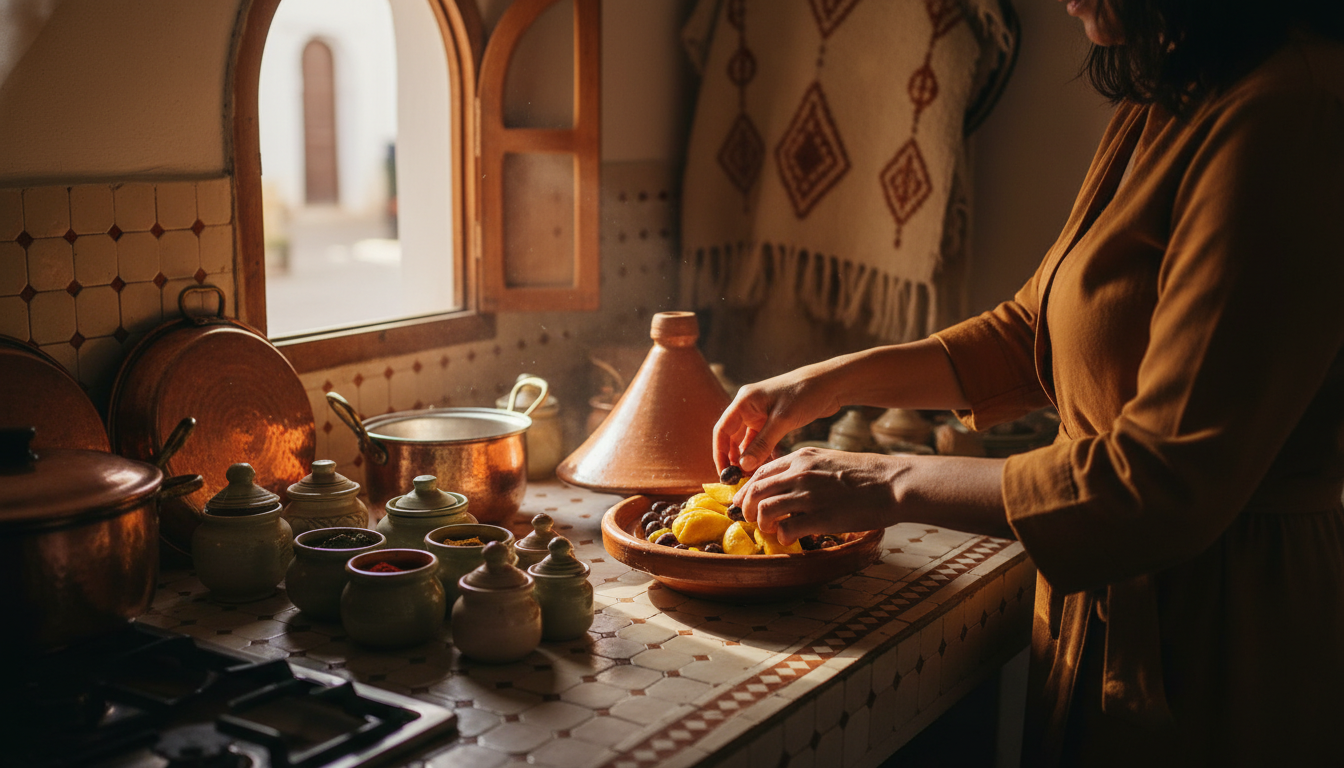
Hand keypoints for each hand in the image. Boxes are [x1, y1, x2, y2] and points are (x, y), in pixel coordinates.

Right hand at [714, 365, 840, 473]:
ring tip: (752, 478)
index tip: (724, 475)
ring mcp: (761, 414)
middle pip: (732, 437)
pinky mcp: (773, 420)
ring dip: (748, 458)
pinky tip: (766, 467)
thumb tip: (743, 466)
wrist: (830, 383)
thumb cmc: (805, 394)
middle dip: (734, 459)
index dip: (720, 454)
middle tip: (739, 481)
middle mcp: (749, 407)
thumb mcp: (783, 420)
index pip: (722, 430)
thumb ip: (762, 443)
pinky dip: (761, 453)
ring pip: (747, 441)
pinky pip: (761, 441)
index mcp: (744, 402)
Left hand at [734, 447, 904, 544]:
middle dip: (747, 509)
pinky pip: (786, 530)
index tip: (743, 502)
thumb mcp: (828, 460)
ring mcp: (809, 495)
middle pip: (755, 491)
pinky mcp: (820, 517)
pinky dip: (782, 537)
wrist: (892, 483)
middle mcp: (800, 473)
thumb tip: (786, 484)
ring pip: (764, 510)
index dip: (746, 490)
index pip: (759, 472)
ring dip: (762, 524)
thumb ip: (805, 468)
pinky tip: (789, 538)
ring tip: (770, 530)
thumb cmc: (865, 474)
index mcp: (801, 458)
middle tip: (751, 520)